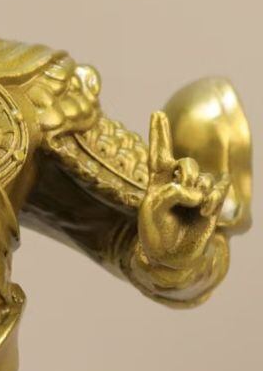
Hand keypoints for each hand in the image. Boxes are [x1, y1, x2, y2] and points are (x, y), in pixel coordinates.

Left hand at [138, 112, 228, 268]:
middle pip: (187, 163)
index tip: (157, 113)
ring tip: (195, 207)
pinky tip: (205, 208)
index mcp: (157, 181)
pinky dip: (213, 196)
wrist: (171, 257)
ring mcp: (195, 194)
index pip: (159, 153)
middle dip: (187, 171)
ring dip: (199, 189)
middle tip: (184, 190)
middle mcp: (177, 184)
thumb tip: (197, 191)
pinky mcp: (210, 205)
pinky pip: (218, 189)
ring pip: (204, 177)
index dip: (159, 134)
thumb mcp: (152, 207)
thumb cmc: (156, 232)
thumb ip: (170, 192)